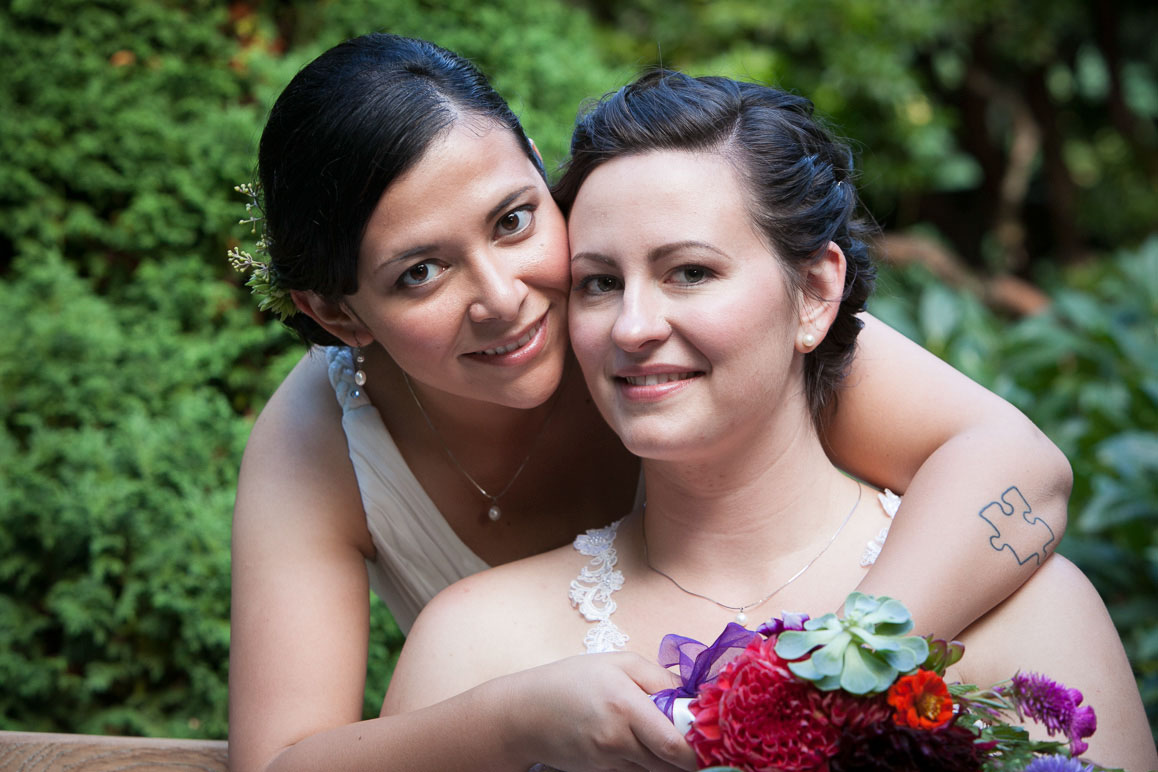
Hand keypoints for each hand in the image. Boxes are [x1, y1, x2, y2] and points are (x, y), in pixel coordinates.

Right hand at [497, 652, 697, 771]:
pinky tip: (642, 743)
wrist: (525, 713)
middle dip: (691, 756)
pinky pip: (637, 771)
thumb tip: (694, 695)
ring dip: (669, 759)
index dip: (700, 748)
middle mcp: (619, 739)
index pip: (676, 745)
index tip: (715, 739)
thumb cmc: (572, 680)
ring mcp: (610, 761)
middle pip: (671, 764)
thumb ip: (660, 677)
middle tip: (701, 740)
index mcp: (626, 705)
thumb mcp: (618, 663)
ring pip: (656, 770)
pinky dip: (648, 761)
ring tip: (669, 736)